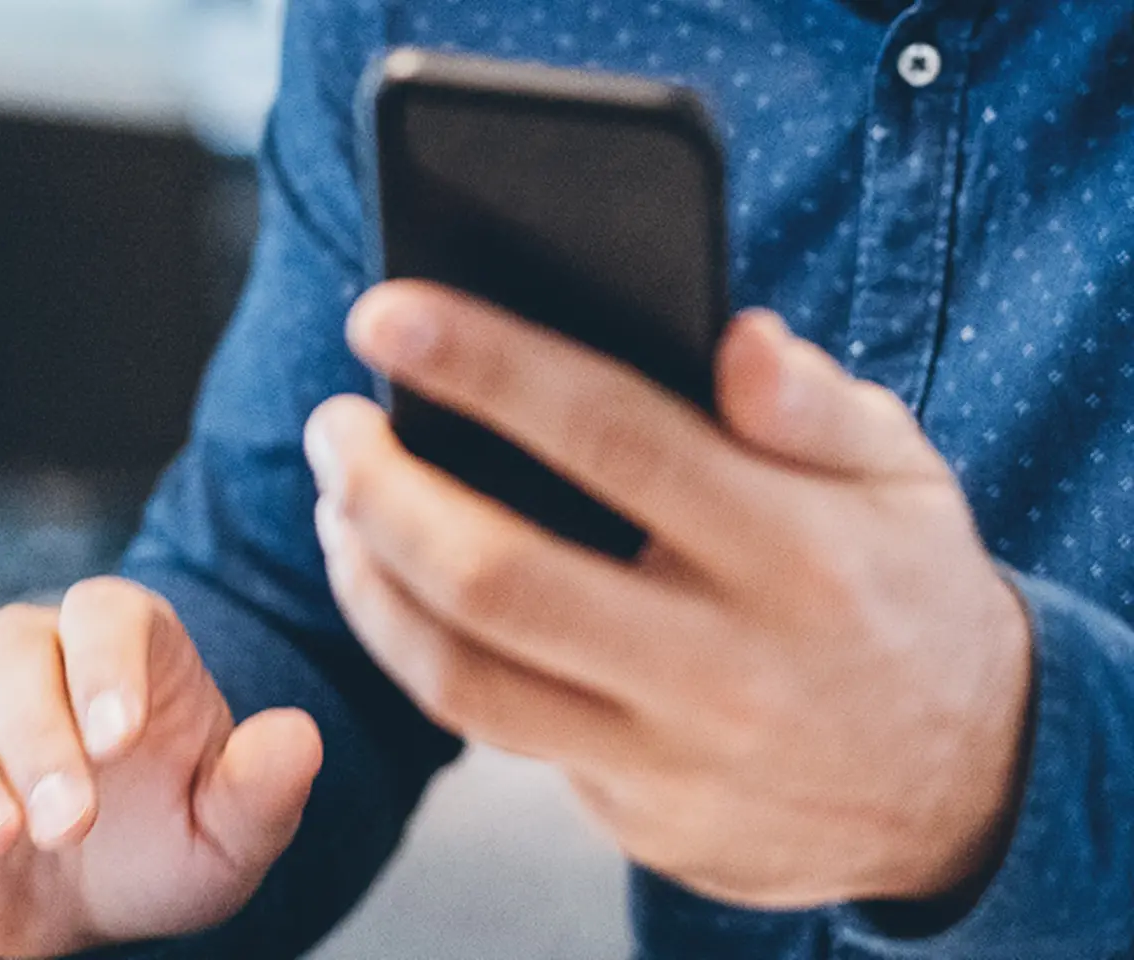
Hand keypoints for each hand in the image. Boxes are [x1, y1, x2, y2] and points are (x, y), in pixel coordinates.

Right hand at [0, 577, 321, 958]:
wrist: (101, 902)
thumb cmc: (171, 842)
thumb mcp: (233, 831)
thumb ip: (264, 786)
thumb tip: (298, 738)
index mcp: (123, 650)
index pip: (106, 613)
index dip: (107, 662)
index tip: (122, 736)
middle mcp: (35, 664)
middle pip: (11, 653)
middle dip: (37, 736)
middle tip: (70, 822)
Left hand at [304, 280, 1031, 908]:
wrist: (958, 788)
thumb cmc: (907, 597)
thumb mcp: (904, 479)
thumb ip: (816, 406)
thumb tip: (733, 338)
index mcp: (794, 549)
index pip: (612, 434)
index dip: (486, 365)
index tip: (386, 313)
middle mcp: (724, 662)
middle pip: (501, 575)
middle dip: (384, 490)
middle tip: (333, 428)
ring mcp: (672, 757)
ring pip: (466, 679)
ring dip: (370, 586)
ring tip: (338, 510)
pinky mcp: (637, 817)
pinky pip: (501, 734)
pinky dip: (426, 656)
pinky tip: (399, 593)